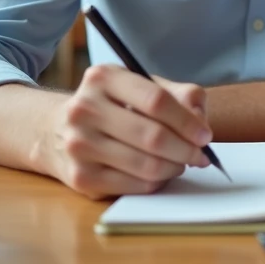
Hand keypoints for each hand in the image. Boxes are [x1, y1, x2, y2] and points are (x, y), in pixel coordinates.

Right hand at [35, 64, 213, 198]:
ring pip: (145, 165)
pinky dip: (155, 183)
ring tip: (182, 163)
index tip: (205, 135)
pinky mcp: (79, 177)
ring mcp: (79, 145)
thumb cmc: (114, 106)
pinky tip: (159, 174)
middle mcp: (85, 109)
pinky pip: (132, 186)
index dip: (187, 121)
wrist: (59, 130)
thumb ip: (179, 95)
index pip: (157, 100)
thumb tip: (200, 121)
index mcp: (103, 78)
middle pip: (153, 136)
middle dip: (186, 150)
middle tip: (201, 155)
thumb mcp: (142, 86)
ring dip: (174, 168)